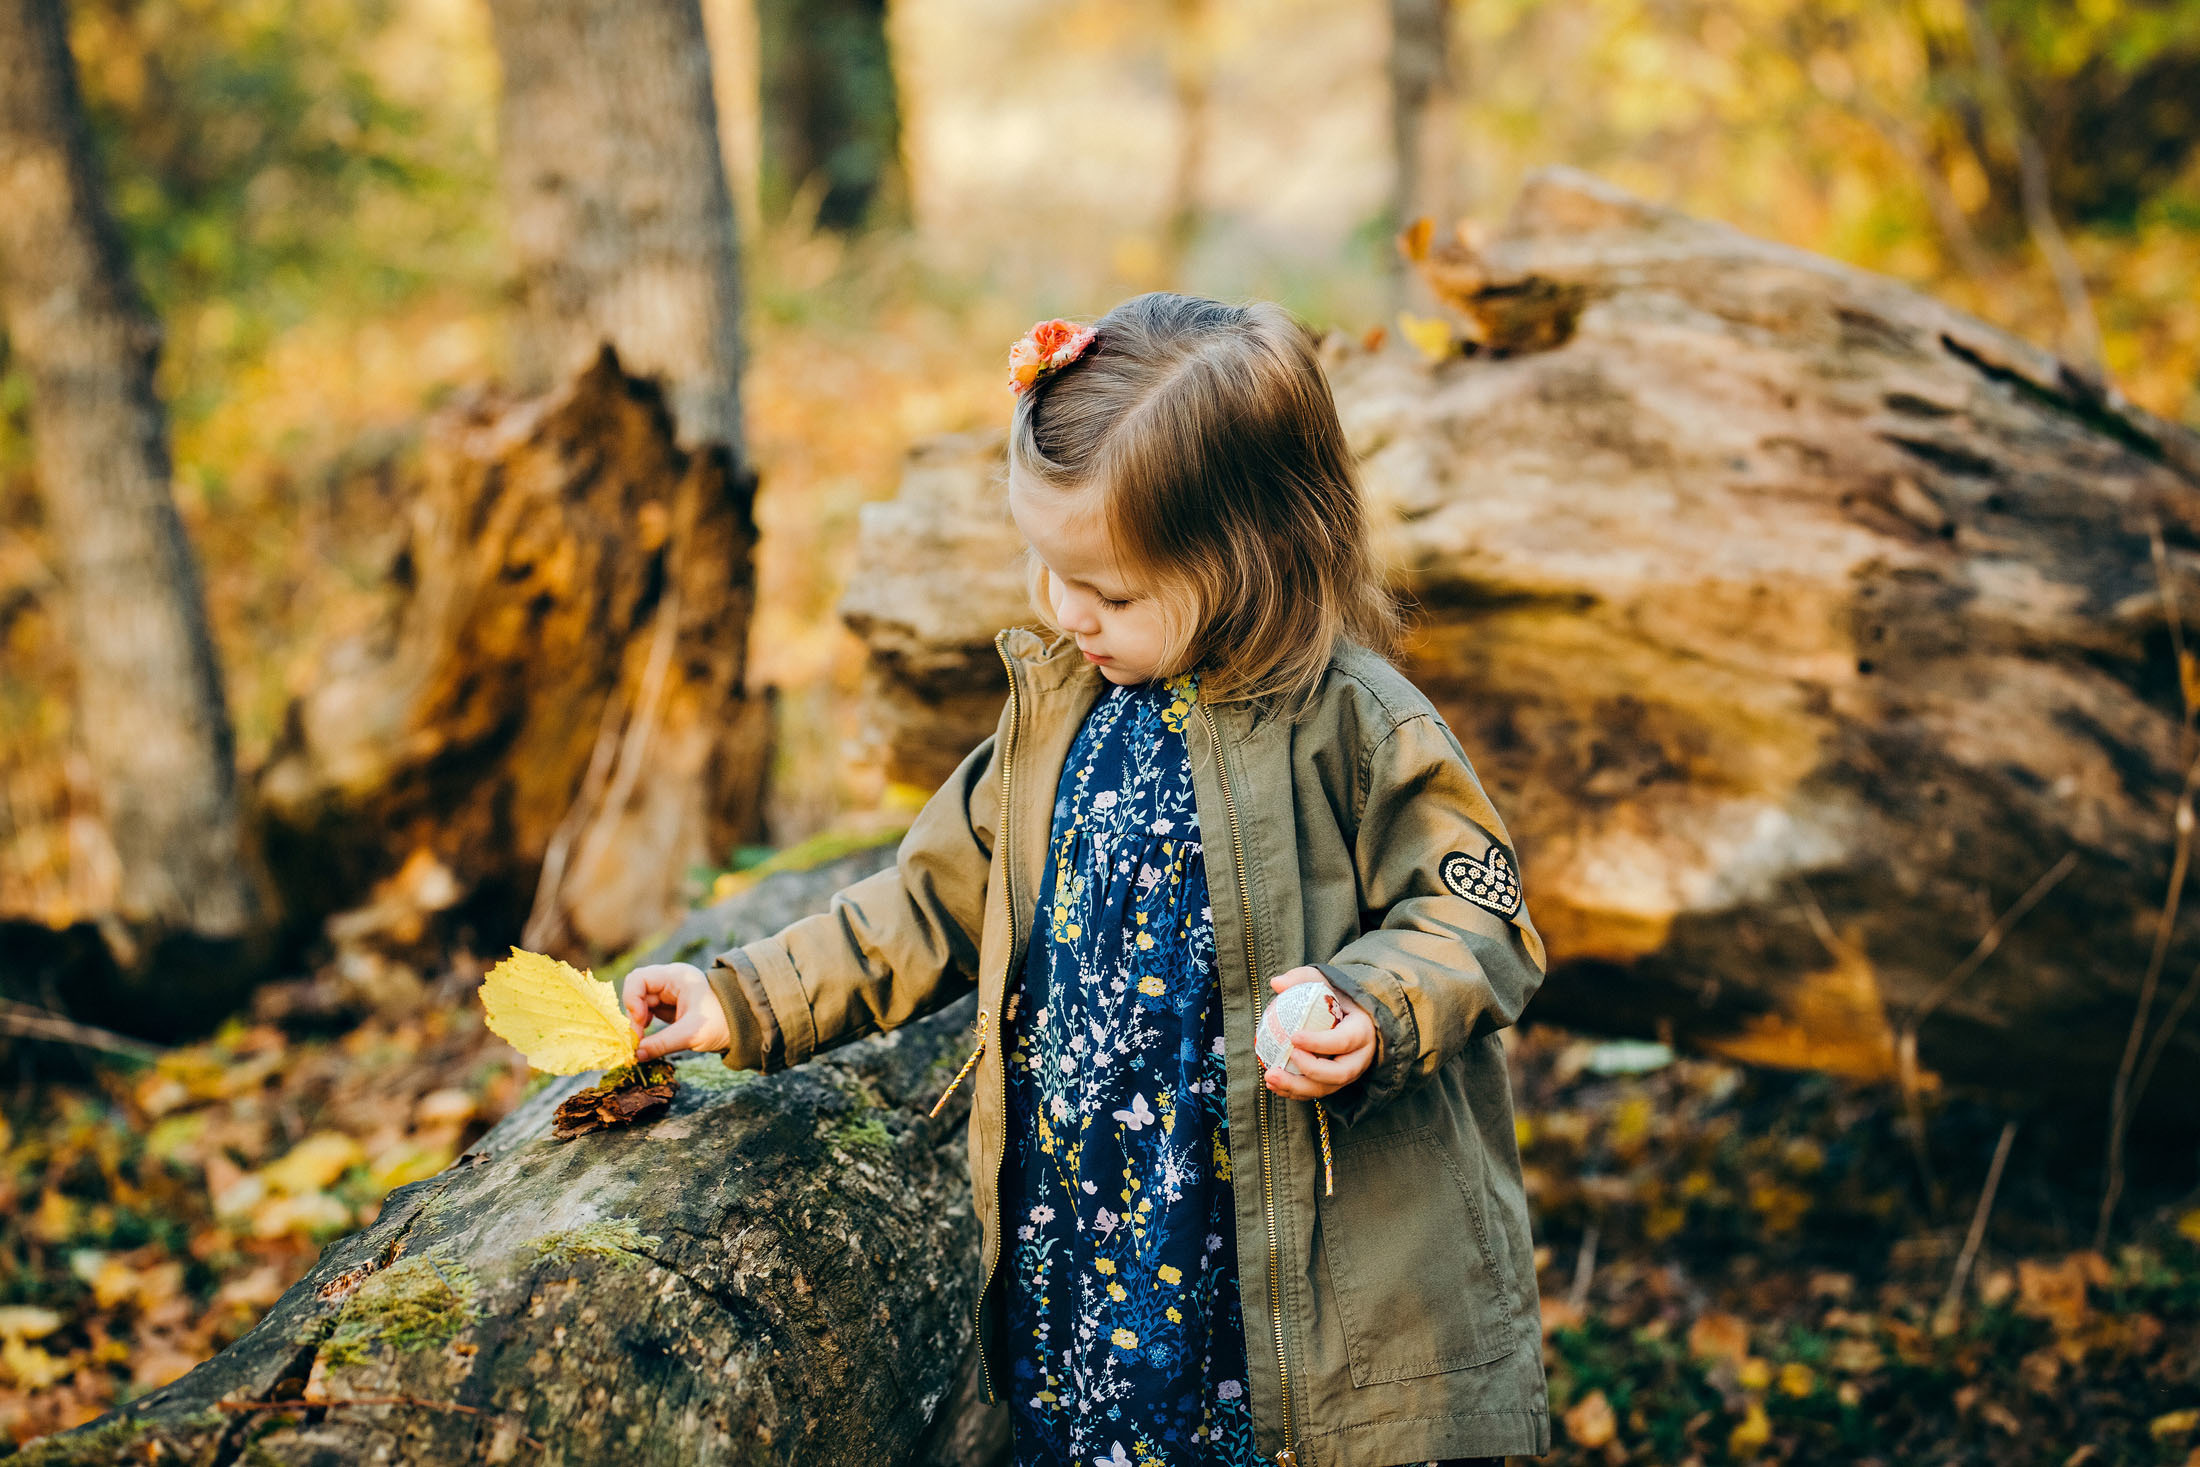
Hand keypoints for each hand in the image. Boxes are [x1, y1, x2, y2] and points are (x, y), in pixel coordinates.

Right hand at [621, 962, 729, 1061]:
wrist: (741, 1025)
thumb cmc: (721, 1022)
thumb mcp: (691, 1033)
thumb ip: (662, 1043)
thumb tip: (636, 1054)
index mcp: (676, 976)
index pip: (639, 978)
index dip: (632, 999)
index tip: (641, 1021)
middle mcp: (669, 980)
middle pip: (637, 991)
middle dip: (634, 1015)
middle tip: (637, 1039)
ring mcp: (668, 993)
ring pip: (640, 1004)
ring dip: (637, 1023)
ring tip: (642, 1042)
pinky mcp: (668, 1007)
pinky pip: (647, 1013)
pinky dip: (643, 1025)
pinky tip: (648, 1038)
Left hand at [1263, 966, 1377, 1100]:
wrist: (1348, 1013)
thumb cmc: (1335, 995)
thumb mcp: (1322, 980)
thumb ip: (1301, 978)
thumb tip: (1276, 982)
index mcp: (1362, 1030)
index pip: (1344, 1041)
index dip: (1320, 1043)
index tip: (1293, 1037)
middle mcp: (1360, 1057)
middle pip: (1339, 1074)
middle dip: (1310, 1071)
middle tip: (1286, 1059)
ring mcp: (1348, 1073)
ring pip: (1326, 1088)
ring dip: (1297, 1087)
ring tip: (1270, 1076)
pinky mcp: (1335, 1082)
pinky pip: (1316, 1092)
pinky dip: (1294, 1092)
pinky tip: (1273, 1083)